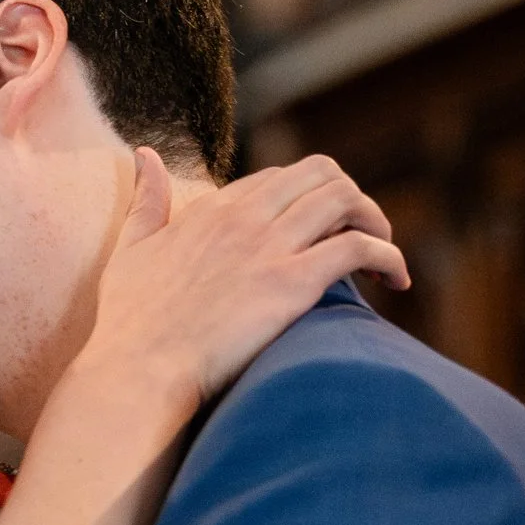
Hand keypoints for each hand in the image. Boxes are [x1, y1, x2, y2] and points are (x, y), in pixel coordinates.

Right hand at [77, 149, 407, 410]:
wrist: (138, 369)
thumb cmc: (130, 322)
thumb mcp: (130, 249)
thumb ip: (146, 201)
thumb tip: (145, 155)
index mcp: (212, 209)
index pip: (279, 179)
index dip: (307, 199)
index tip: (319, 231)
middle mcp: (244, 217)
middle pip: (320, 173)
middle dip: (352, 198)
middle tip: (362, 236)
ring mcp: (268, 248)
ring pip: (344, 199)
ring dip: (376, 222)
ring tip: (384, 259)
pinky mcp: (290, 284)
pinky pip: (358, 248)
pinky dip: (387, 257)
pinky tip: (394, 280)